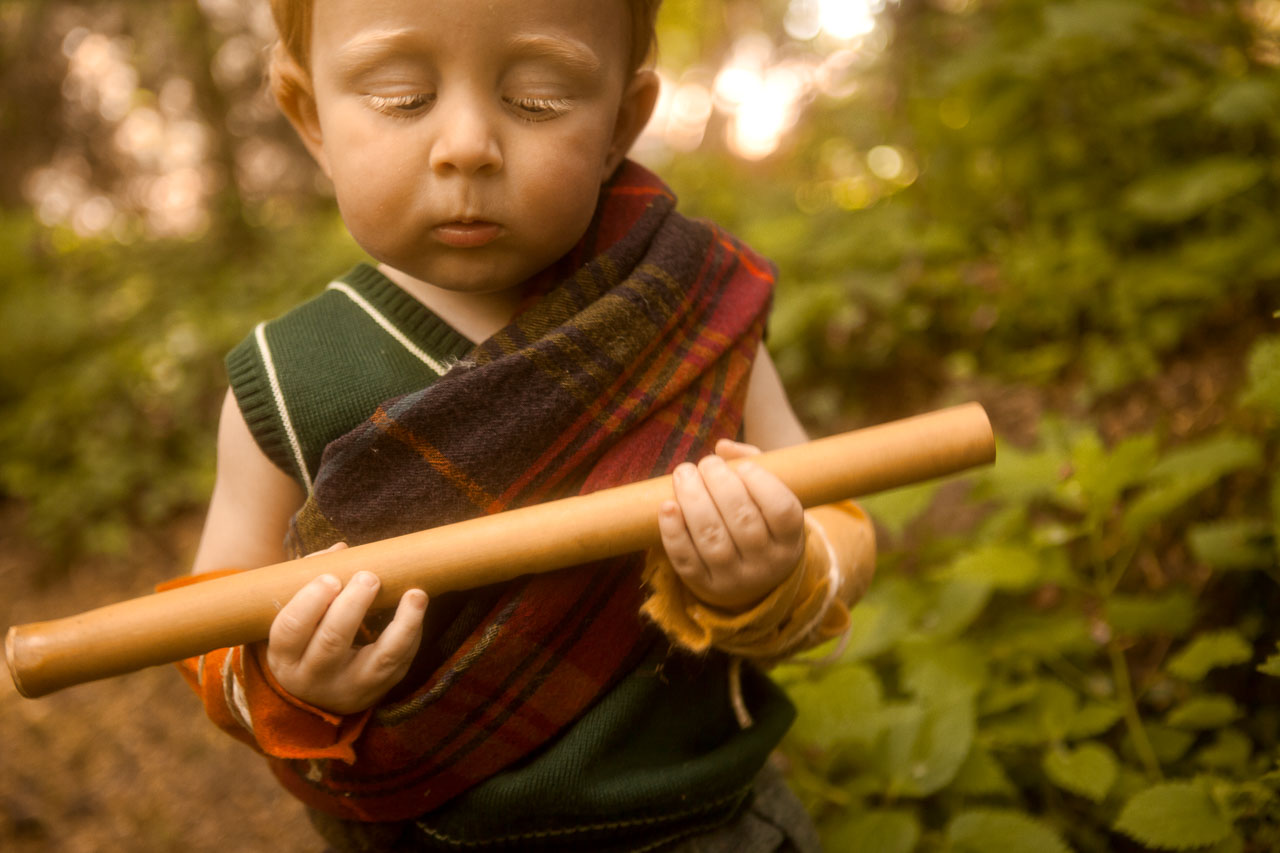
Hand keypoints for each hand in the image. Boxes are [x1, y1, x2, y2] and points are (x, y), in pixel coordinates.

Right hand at [266, 544, 427, 713]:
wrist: (320, 693)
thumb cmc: (306, 640)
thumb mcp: (295, 618)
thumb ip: (310, 580)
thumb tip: (341, 550)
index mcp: (285, 658)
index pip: (290, 630)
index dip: (310, 602)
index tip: (330, 578)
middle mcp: (314, 678)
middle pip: (333, 642)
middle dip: (353, 605)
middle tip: (368, 577)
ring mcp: (351, 687)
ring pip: (381, 658)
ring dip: (403, 623)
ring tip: (415, 593)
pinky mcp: (381, 689)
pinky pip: (402, 660)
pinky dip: (412, 632)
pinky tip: (416, 606)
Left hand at [658, 439, 805, 609]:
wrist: (750, 580)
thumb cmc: (760, 522)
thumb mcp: (770, 497)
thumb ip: (754, 464)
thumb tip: (723, 446)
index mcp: (790, 540)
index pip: (782, 510)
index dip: (762, 483)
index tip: (743, 466)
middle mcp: (766, 564)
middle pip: (743, 521)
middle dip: (720, 483)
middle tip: (707, 464)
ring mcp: (734, 579)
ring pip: (712, 539)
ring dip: (694, 500)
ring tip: (684, 474)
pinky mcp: (703, 585)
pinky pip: (685, 559)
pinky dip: (673, 532)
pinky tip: (668, 505)